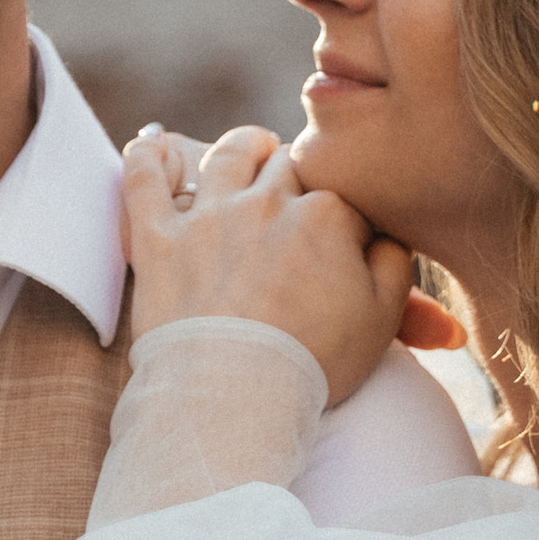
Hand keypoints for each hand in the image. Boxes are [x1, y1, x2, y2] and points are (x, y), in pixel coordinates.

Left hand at [124, 125, 413, 407]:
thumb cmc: (314, 362)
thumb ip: (395, 263)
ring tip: (251, 147)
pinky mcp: (158, 238)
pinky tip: (152, 144)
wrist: (235, 395)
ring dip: (243, 146)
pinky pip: (144, 180)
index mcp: (328, 215)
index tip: (346, 229)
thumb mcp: (382, 319)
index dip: (348, 209)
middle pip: (289, 164)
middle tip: (299, 184)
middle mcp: (268, 201)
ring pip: (229, 154)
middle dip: (297, 170)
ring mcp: (209, 215)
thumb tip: (389, 233)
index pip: (345, 190)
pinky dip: (147, 157)